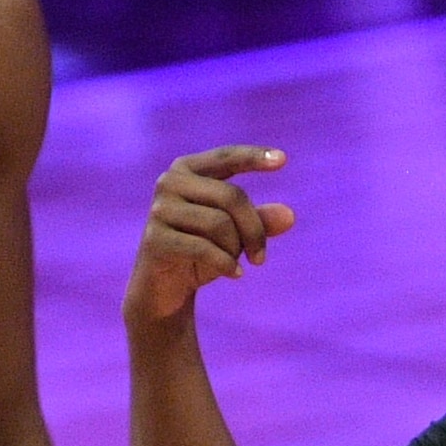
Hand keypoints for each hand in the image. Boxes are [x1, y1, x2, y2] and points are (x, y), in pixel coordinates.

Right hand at [129, 145, 293, 328]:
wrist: (164, 288)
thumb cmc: (201, 252)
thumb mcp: (233, 234)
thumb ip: (259, 221)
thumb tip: (289, 216)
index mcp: (187, 170)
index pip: (226, 157)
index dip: (253, 157)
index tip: (283, 160)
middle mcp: (169, 182)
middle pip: (232, 197)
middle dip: (254, 230)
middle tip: (261, 258)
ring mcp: (160, 209)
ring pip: (220, 224)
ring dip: (235, 250)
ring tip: (234, 263)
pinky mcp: (155, 239)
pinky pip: (204, 249)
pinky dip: (226, 265)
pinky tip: (235, 274)